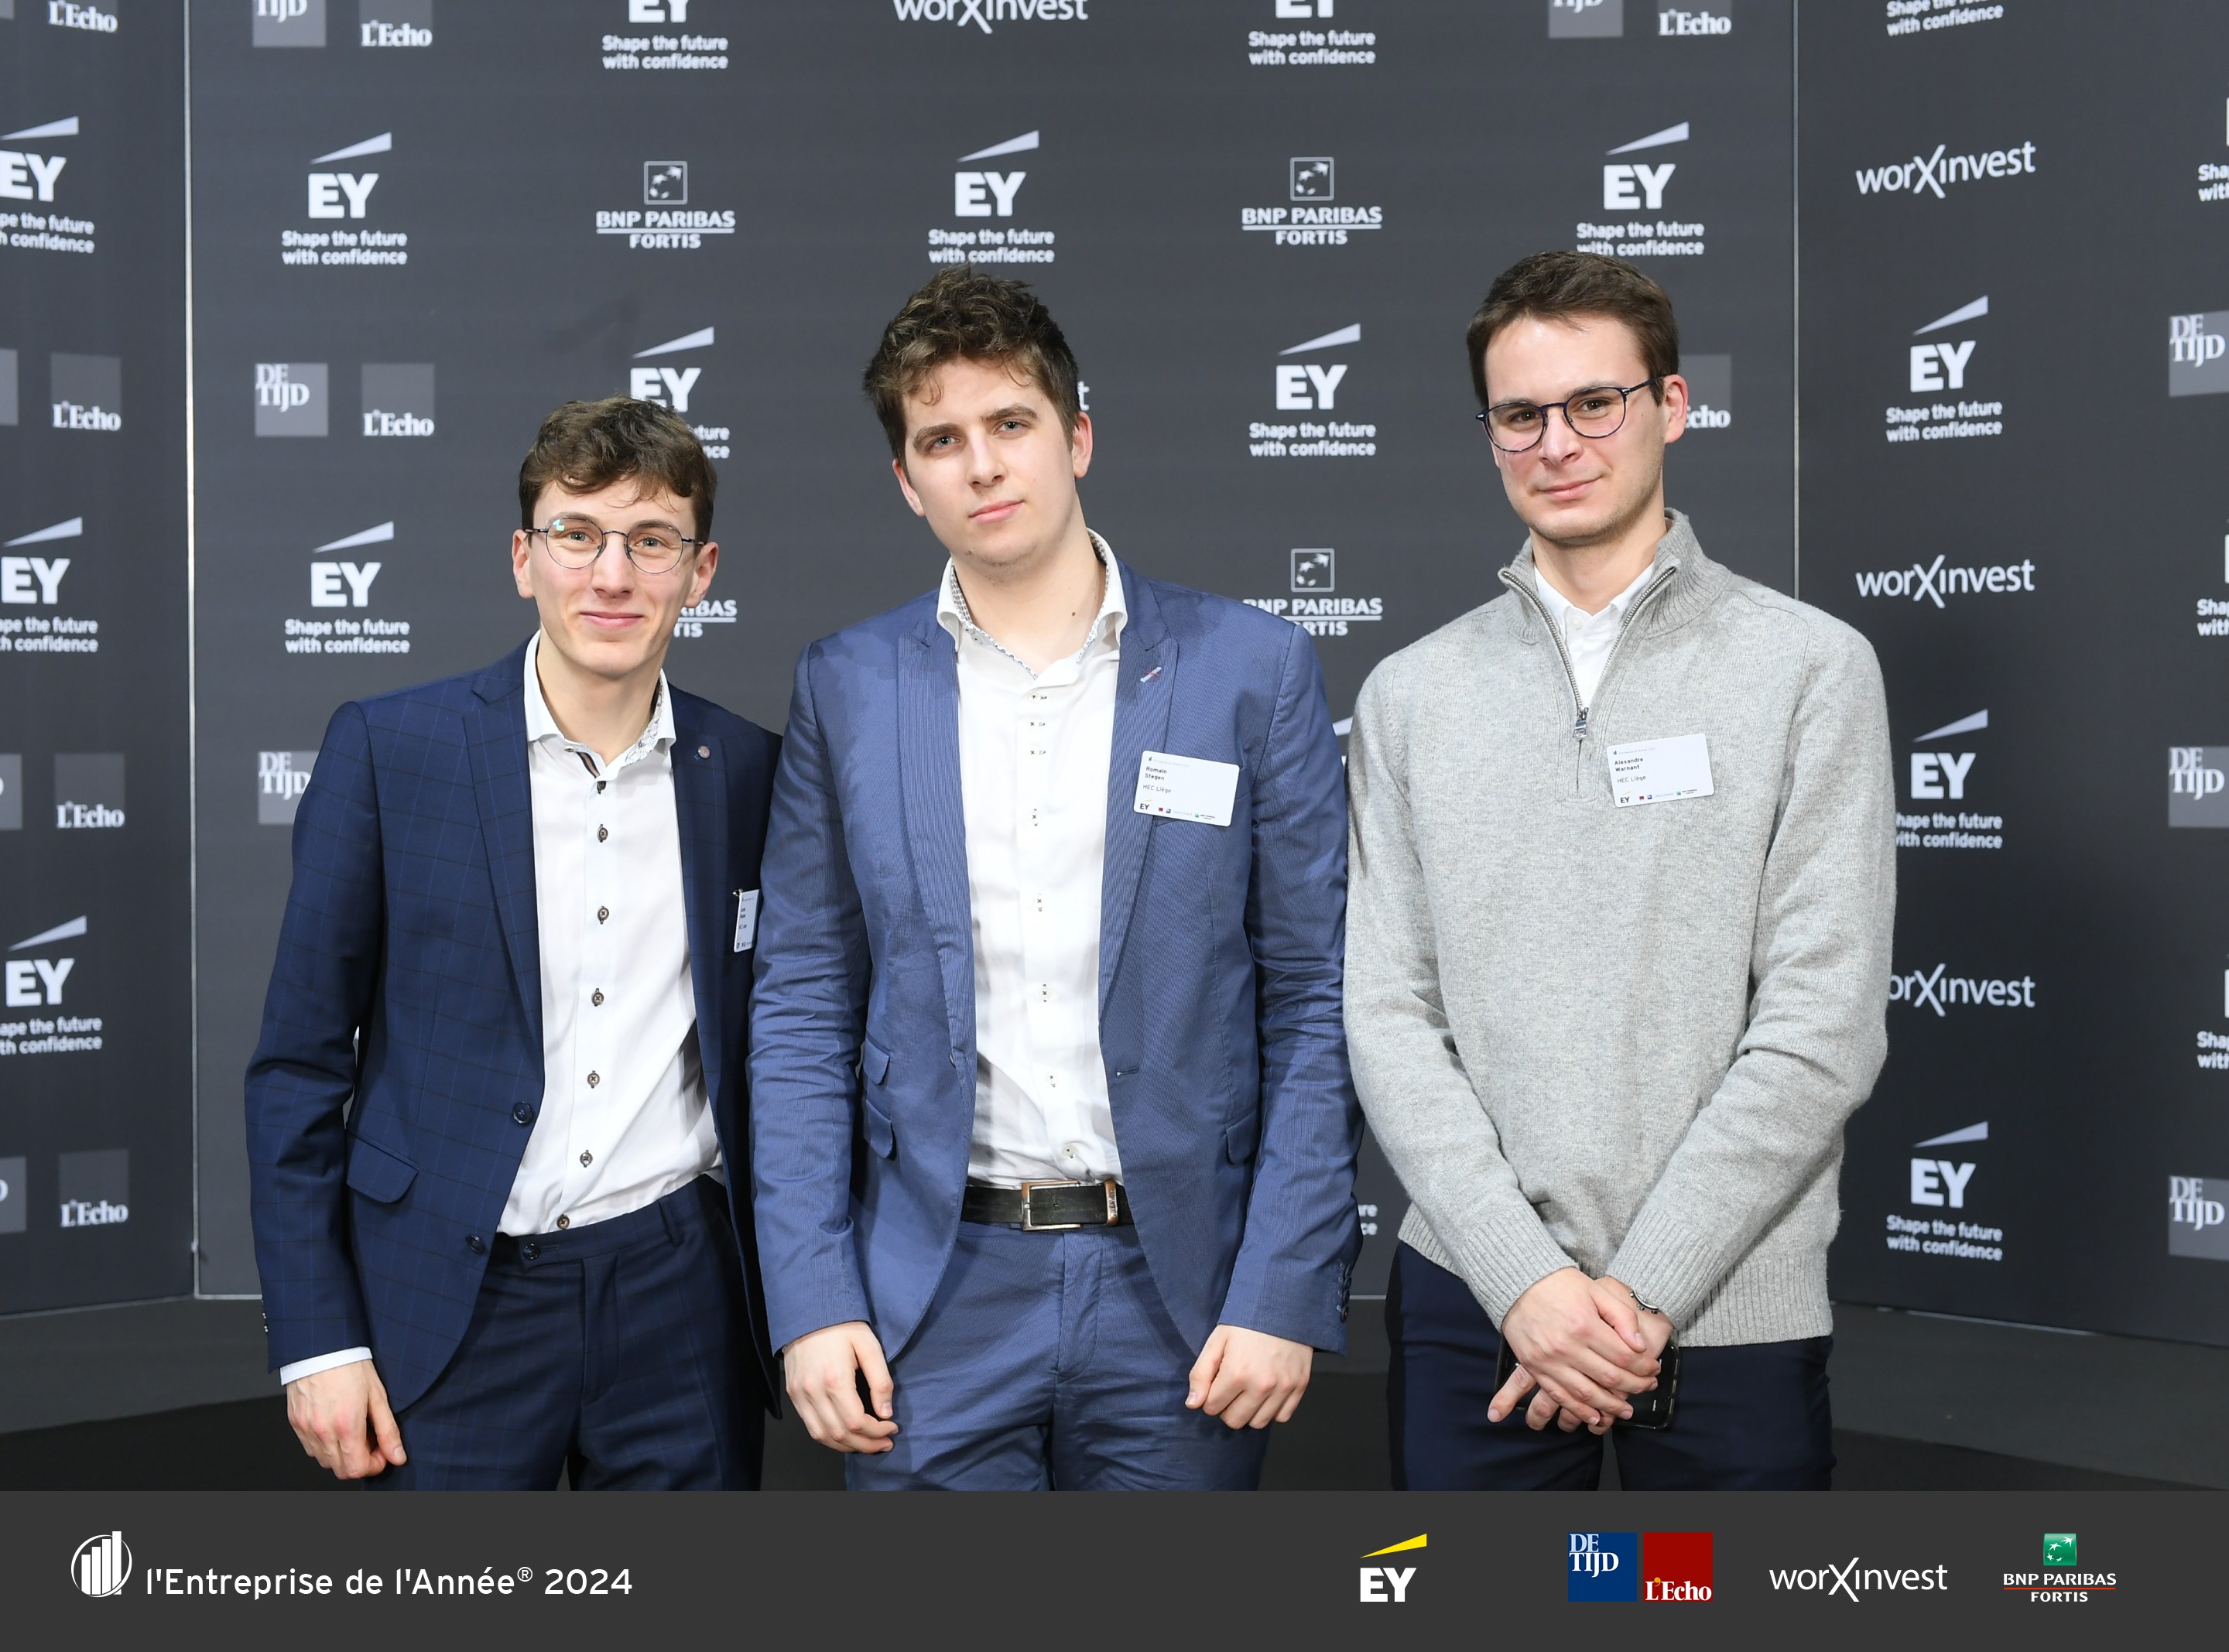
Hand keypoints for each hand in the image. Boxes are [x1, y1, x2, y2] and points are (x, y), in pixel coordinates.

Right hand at [286, 1360, 405, 1479]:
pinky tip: (336, 1427)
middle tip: (370, 1441)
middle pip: (340, 1470)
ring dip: (342, 1455)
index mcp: (346, 1425)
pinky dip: (325, 1446)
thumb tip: (398, 1456)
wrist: (321, 1347)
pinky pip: (310, 1448)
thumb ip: (388, 1431)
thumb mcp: (378, 1396)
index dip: (374, 1465)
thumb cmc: (350, 1365)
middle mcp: (323, 1431)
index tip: (382, 1452)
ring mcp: (306, 1429)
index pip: (357, 1469)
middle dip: (359, 1462)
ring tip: (353, 1431)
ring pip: (325, 1461)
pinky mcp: (296, 1423)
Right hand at [783, 1321, 899, 1453]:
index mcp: (835, 1379)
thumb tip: (886, 1412)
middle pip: (840, 1434)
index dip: (876, 1432)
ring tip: (868, 1444)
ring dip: (847, 1446)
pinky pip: (810, 1427)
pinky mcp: (793, 1394)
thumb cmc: (841, 1326)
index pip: (856, 1422)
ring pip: (822, 1436)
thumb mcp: (869, 1346)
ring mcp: (800, 1394)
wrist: (809, 1311)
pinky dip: (829, 1438)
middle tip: (885, 1444)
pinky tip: (846, 1436)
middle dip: (866, 1445)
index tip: (892, 1428)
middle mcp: (813, 1391)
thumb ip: (880, 1381)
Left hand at [1186, 1325, 1312, 1429]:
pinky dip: (1272, 1411)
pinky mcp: (1299, 1387)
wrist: (1283, 1306)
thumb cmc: (1247, 1323)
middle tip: (1231, 1389)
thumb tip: (1193, 1404)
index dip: (1210, 1397)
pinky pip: (1282, 1417)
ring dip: (1249, 1412)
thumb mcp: (1217, 1341)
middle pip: (1234, 1420)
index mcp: (1237, 1372)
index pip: (1212, 1407)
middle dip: (1227, 1408)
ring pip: (1258, 1423)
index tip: (1217, 1383)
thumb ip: (1201, 1374)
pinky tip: (1266, 1394)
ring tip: (1248, 1391)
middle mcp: (1261, 1385)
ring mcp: (1283, 1388)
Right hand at [1533, 1277, 1676, 1433]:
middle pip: (1610, 1378)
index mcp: (1585, 1325)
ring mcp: (1549, 1360)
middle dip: (1635, 1386)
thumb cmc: (1559, 1284)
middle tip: (1647, 1387)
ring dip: (1610, 1406)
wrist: (1518, 1282)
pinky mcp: (1535, 1367)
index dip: (1645, 1367)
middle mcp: (1567, 1347)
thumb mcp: (1596, 1290)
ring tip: (1626, 1410)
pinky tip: (1594, 1417)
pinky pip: (1559, 1396)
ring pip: (1586, 1394)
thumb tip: (1640, 1345)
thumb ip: (1622, 1316)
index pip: (1625, 1357)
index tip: (1654, 1369)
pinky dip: (1578, 1411)